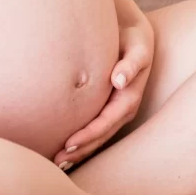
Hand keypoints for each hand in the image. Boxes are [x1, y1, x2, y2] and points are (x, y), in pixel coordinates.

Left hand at [53, 17, 154, 169]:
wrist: (132, 33)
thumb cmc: (132, 39)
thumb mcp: (137, 47)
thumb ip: (131, 63)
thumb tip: (119, 80)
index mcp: (129, 96)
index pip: (107, 121)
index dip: (89, 134)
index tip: (69, 143)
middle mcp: (123, 107)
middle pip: (101, 135)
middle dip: (82, 149)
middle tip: (58, 159)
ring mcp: (115, 109)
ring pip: (98, 135)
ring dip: (80, 150)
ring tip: (58, 161)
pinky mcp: (106, 106)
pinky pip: (94, 126)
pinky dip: (81, 139)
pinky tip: (65, 148)